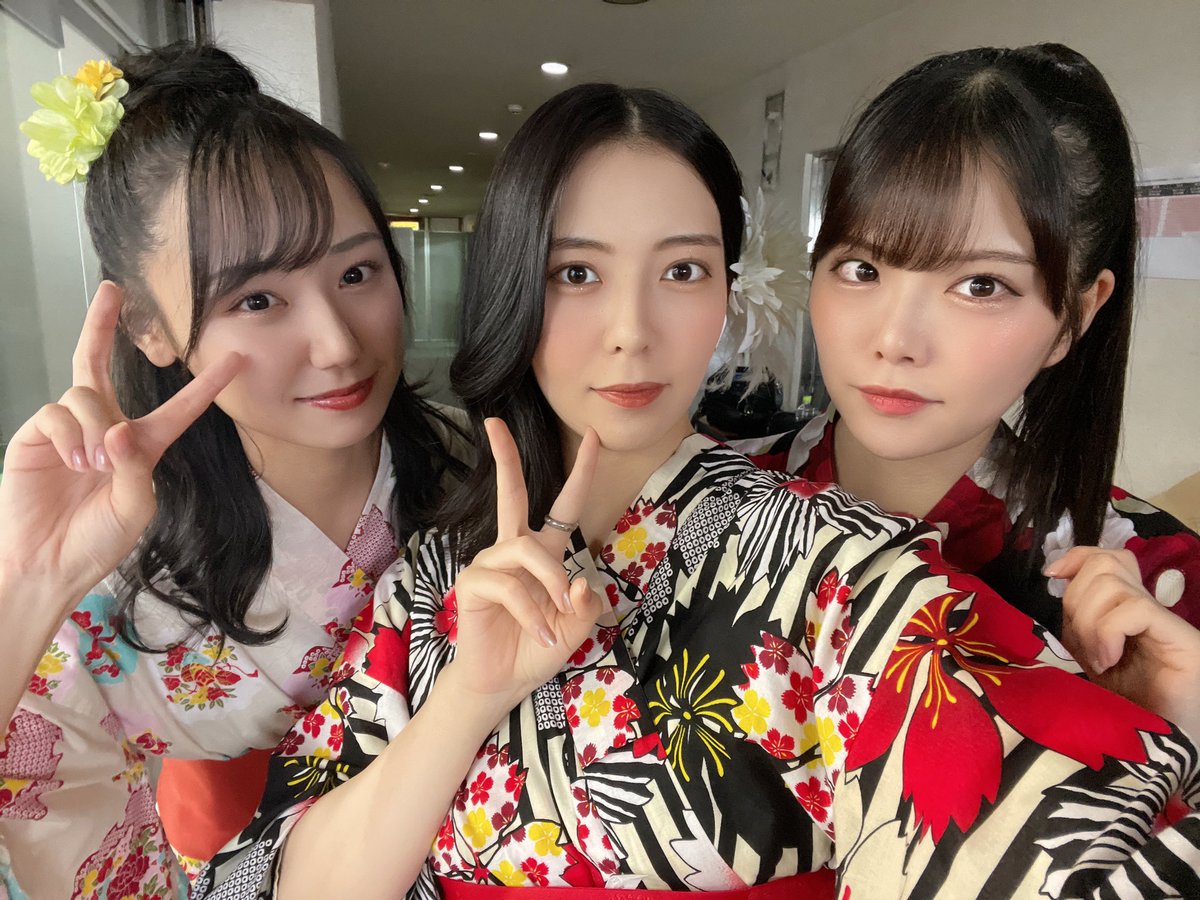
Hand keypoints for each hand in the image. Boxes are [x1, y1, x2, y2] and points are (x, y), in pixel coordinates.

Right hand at [0, 282, 242, 603]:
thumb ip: (134, 468)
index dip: (205, 386)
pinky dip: (70, 434)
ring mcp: (66, 430)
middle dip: (102, 325)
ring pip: (85, 391)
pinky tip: (73, 462)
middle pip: (100, 365)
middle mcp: (103, 429)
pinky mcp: (36, 436)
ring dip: (95, 424)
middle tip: (113, 289)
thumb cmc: (96, 541)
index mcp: (140, 447)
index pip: (178, 408)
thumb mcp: (134, 509)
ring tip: (91, 466)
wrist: (47, 564)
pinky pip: (57, 411)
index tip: (236, 360)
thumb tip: (119, 429)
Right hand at [450, 418, 604, 708]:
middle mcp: (514, 550)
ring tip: (559, 617)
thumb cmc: (537, 649)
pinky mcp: (473, 584)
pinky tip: (540, 633)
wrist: (503, 682)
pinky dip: (531, 611)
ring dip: (550, 582)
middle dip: (504, 458)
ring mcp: (490, 564)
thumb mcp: (577, 628)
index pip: (564, 505)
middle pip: (512, 494)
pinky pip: (509, 585)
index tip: (592, 436)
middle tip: (493, 423)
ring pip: (527, 550)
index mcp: (543, 553)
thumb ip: (587, 603)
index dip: (580, 471)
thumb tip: (580, 578)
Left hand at [1054, 546, 1199, 741]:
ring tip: (1098, 660)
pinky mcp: (1183, 638)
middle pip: (1105, 564)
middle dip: (1076, 600)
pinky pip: (1134, 609)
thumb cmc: (1128, 709)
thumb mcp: (1089, 660)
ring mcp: (1169, 622)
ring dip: (1090, 621)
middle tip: (1082, 646)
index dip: (1076, 557)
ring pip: (1113, 583)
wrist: (1163, 747)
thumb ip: (1077, 625)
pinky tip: (1108, 662)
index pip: (1107, 559)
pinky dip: (1108, 632)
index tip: (1051, 575)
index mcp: (1127, 611)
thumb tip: (1055, 583)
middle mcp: (1150, 609)